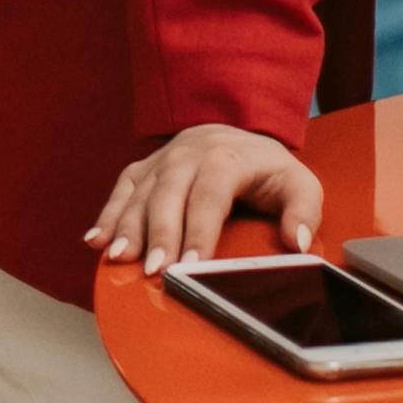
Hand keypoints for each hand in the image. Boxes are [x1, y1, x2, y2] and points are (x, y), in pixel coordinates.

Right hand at [81, 123, 321, 277]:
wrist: (233, 133)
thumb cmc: (265, 168)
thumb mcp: (298, 184)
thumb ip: (304, 211)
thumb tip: (299, 242)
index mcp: (227, 157)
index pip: (210, 195)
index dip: (199, 231)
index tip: (191, 265)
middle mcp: (189, 154)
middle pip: (169, 194)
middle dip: (160, 234)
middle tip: (153, 270)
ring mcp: (162, 160)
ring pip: (140, 193)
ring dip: (128, 228)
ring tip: (120, 259)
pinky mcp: (144, 169)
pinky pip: (121, 190)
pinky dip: (108, 216)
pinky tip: (97, 241)